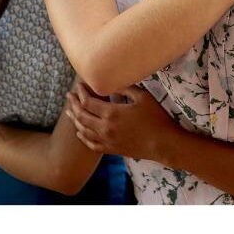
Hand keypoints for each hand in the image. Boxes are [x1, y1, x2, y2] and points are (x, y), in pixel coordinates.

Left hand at [66, 83, 181, 161]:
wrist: (163, 143)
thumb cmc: (156, 118)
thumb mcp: (143, 97)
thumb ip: (125, 89)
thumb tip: (112, 84)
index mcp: (111, 113)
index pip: (88, 102)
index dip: (81, 93)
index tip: (79, 85)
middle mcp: (105, 128)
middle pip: (81, 116)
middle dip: (73, 104)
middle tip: (69, 96)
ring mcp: (107, 140)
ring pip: (83, 130)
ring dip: (75, 120)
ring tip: (70, 112)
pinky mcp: (112, 150)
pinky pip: (91, 144)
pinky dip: (83, 137)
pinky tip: (80, 133)